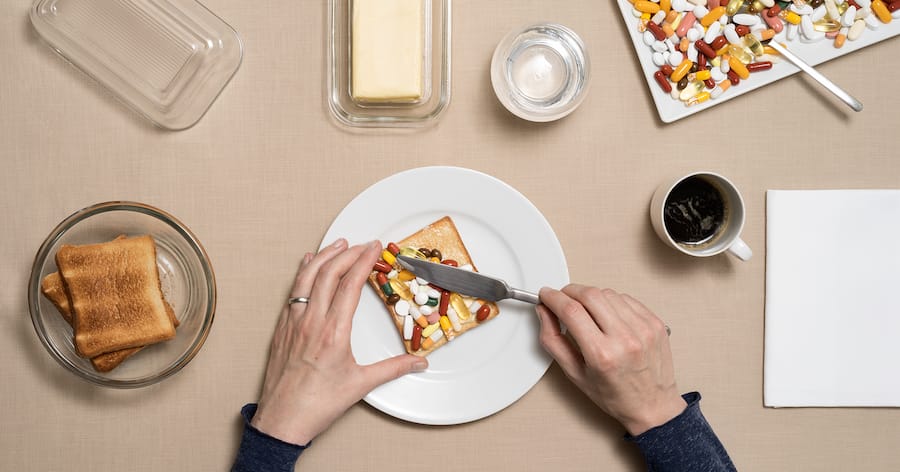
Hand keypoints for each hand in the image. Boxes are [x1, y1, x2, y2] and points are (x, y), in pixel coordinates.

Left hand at [250, 239, 427, 444]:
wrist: (282, 420)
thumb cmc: (317, 404)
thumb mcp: (361, 385)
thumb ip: (393, 369)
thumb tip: (419, 362)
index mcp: (333, 332)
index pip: (350, 284)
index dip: (364, 261)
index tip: (374, 248)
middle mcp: (311, 321)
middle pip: (329, 273)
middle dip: (347, 252)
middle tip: (363, 244)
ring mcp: (293, 322)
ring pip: (307, 277)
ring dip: (324, 256)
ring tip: (338, 244)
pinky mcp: (282, 328)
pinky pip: (293, 291)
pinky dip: (304, 272)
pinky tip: (308, 264)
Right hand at [536, 285, 685, 435]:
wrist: (653, 406)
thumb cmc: (615, 395)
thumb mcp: (575, 374)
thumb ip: (553, 340)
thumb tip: (545, 312)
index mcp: (602, 354)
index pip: (571, 311)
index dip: (553, 298)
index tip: (546, 295)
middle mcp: (625, 338)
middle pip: (589, 295)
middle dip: (569, 292)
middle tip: (562, 299)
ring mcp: (643, 328)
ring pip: (608, 293)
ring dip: (590, 296)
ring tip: (587, 312)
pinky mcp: (655, 323)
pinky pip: (626, 298)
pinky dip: (611, 301)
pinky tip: (607, 315)